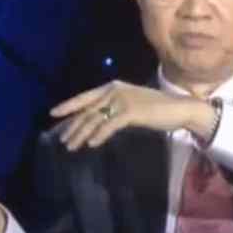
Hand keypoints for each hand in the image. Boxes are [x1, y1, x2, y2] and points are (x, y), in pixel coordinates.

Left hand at [50, 80, 214, 151]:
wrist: (179, 109)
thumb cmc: (156, 109)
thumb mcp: (130, 104)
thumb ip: (113, 109)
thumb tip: (94, 122)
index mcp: (113, 87)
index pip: (85, 97)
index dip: (68, 105)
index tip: (53, 113)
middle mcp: (115, 90)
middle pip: (88, 110)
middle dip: (72, 126)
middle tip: (62, 140)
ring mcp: (123, 100)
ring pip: (95, 119)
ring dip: (81, 134)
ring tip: (72, 146)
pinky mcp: (131, 112)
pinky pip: (110, 125)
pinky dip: (99, 135)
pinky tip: (92, 144)